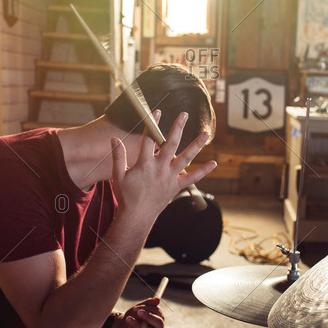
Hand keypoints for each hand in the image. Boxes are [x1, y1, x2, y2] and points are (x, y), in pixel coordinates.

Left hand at [110, 298, 164, 327]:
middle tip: (137, 313)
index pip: (158, 311)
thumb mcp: (139, 308)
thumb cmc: (134, 316)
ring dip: (138, 325)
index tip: (135, 308)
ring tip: (128, 320)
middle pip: (159, 322)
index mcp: (159, 317)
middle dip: (148, 317)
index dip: (148, 308)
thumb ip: (148, 304)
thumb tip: (158, 299)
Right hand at [111, 111, 215, 225]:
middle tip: (184, 114)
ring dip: (197, 145)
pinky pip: (193, 178)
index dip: (152, 124)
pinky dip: (204, 171)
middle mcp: (159, 168)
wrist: (136, 216)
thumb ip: (118, 157)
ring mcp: (170, 177)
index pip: (148, 139)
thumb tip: (114, 139)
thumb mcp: (118, 176)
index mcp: (144, 164)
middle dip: (178, 127)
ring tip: (206, 133)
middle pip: (170, 144)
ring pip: (186, 158)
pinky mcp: (176, 186)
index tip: (157, 111)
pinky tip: (214, 163)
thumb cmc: (126, 196)